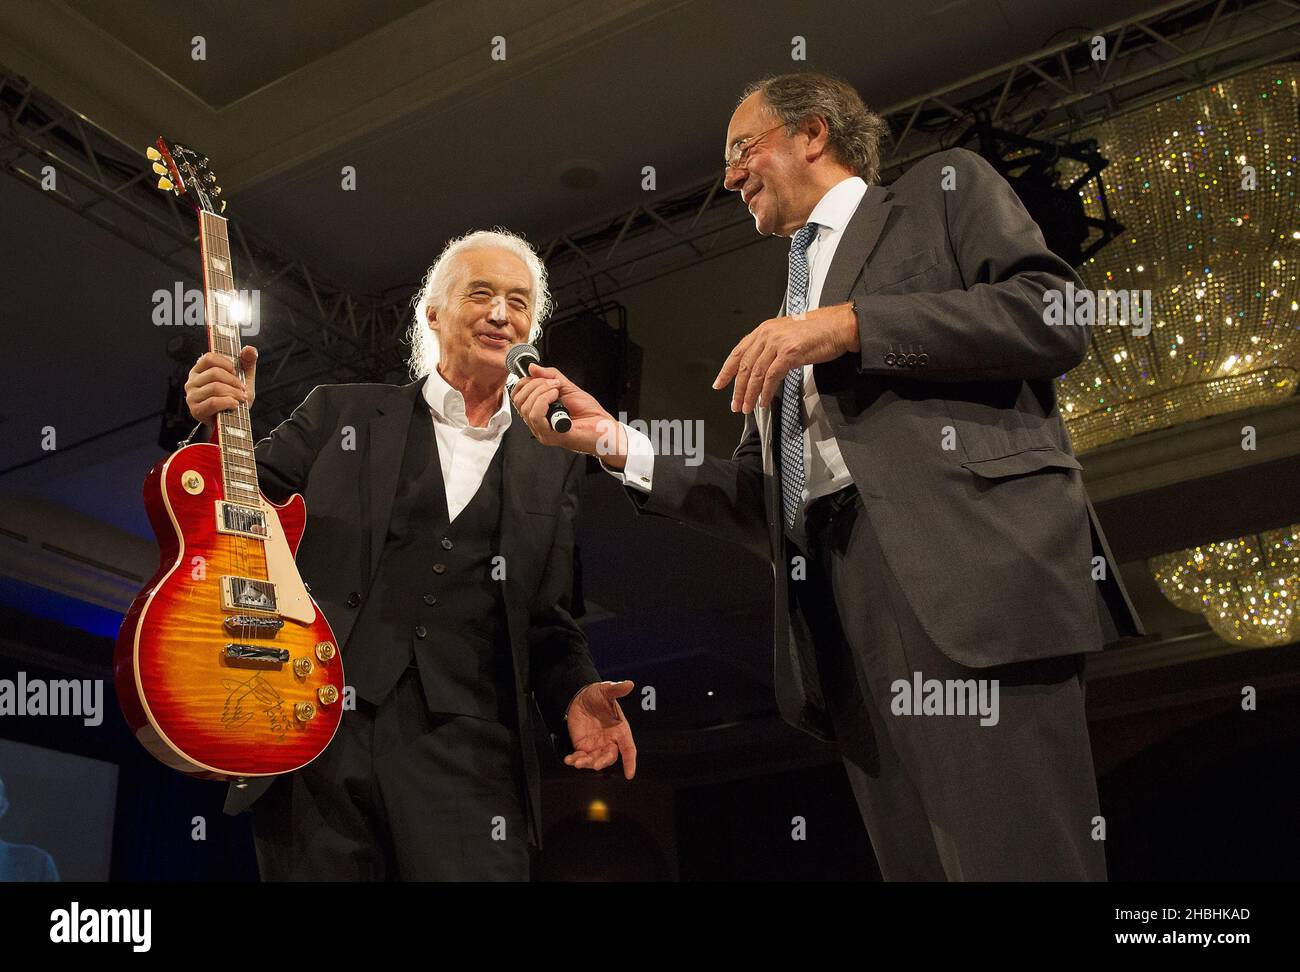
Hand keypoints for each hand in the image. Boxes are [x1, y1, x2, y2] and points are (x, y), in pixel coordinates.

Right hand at [185, 345, 256, 428]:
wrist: (231, 422)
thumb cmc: (234, 398)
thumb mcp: (243, 378)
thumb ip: (246, 362)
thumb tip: (249, 348)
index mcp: (200, 370)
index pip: (209, 357)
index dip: (226, 363)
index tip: (236, 371)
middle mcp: (192, 381)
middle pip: (214, 373)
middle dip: (233, 381)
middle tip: (241, 389)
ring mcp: (192, 395)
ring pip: (215, 387)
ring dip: (233, 393)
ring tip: (240, 398)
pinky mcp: (195, 409)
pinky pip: (213, 402)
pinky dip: (228, 402)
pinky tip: (235, 405)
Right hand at [510, 364, 626, 467]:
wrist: (605, 429)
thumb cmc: (590, 414)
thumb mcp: (568, 388)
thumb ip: (550, 376)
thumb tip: (533, 367)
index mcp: (539, 412)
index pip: (518, 396)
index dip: (526, 382)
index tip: (543, 376)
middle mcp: (537, 423)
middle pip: (519, 400)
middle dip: (535, 385)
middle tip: (554, 383)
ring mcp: (542, 431)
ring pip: (526, 407)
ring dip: (541, 392)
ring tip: (557, 390)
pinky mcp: (549, 436)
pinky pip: (535, 416)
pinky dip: (544, 401)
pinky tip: (556, 398)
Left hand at [564, 680, 636, 778]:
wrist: (579, 697)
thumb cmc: (597, 695)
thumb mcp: (606, 690)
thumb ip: (616, 689)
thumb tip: (629, 684)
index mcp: (620, 730)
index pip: (629, 748)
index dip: (630, 762)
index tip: (630, 774)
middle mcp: (610, 741)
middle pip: (610, 757)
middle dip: (603, 762)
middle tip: (595, 765)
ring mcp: (596, 745)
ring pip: (595, 760)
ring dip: (587, 763)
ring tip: (577, 762)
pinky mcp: (583, 746)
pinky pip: (580, 757)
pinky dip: (575, 760)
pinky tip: (569, 760)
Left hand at [712, 302, 859, 413]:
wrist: (837, 327)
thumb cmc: (816, 333)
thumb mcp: (786, 335)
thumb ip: (770, 348)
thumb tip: (758, 369)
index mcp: (763, 330)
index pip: (738, 352)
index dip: (726, 370)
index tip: (719, 384)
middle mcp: (767, 334)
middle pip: (745, 366)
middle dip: (738, 389)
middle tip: (735, 405)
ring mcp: (778, 343)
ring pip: (756, 373)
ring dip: (750, 394)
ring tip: (747, 407)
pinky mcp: (789, 352)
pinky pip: (772, 376)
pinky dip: (765, 391)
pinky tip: (763, 401)